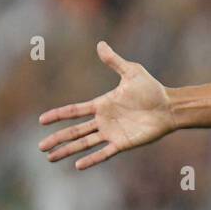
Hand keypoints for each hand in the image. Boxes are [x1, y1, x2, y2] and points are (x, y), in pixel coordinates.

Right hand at [38, 42, 175, 169]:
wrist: (170, 106)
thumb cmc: (152, 89)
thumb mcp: (132, 72)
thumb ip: (114, 61)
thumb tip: (100, 44)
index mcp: (102, 105)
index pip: (74, 111)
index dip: (58, 115)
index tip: (41, 120)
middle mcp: (104, 121)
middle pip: (74, 132)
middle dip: (58, 139)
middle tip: (40, 147)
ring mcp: (112, 133)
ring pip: (84, 144)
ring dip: (68, 151)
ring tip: (51, 158)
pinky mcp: (123, 143)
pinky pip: (104, 153)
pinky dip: (92, 159)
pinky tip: (78, 165)